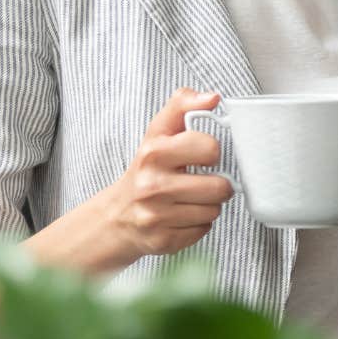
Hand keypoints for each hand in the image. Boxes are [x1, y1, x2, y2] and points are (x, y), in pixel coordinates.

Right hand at [103, 88, 235, 262]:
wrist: (118, 214)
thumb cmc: (147, 169)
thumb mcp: (159, 131)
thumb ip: (183, 105)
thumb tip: (213, 97)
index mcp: (154, 153)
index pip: (209, 148)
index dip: (211, 152)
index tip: (203, 155)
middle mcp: (152, 185)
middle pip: (219, 187)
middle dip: (218, 184)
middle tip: (203, 180)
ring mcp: (156, 216)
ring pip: (214, 210)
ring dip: (209, 205)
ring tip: (191, 198)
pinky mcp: (163, 241)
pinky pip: (204, 230)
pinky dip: (199, 224)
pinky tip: (183, 215)